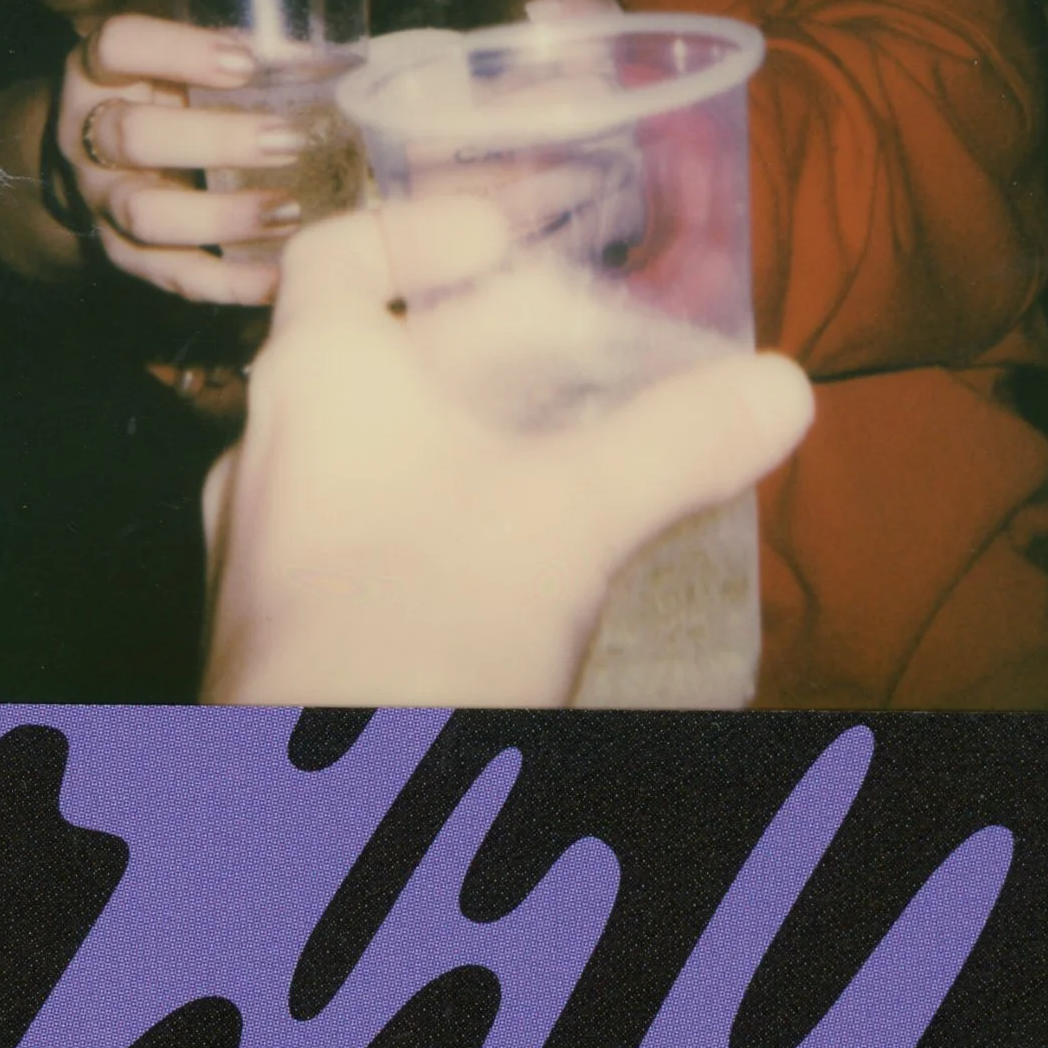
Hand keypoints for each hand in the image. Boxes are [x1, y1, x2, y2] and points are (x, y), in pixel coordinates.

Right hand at [56, 15, 306, 307]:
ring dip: (223, 216)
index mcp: (96, 72)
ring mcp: (101, 201)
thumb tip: (316, 58)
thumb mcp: (168, 62)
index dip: (177, 51)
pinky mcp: (125, 254)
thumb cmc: (151, 96)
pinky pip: (173, 274)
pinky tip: (279, 278)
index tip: (245, 62)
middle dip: (215, 140)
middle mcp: (86, 137)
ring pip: (146, 214)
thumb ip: (223, 53)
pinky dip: (228, 283)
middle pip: (133, 137)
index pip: (117, 46)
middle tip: (288, 139)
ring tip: (289, 210)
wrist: (92, 166)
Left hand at [201, 198, 812, 706]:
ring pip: (370, 457)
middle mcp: (268, 451)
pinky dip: (439, 523)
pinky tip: (520, 567)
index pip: (338, 253)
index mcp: (314, 382)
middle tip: (587, 354)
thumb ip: (678, 443)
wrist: (317, 818)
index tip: (503, 236)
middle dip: (487, 353)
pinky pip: (360, 539)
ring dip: (467, 443)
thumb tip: (782, 387)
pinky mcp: (285, 632)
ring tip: (572, 457)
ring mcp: (265, 549)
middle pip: (377, 360)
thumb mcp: (572, 519)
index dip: (421, 228)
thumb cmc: (416, 626)